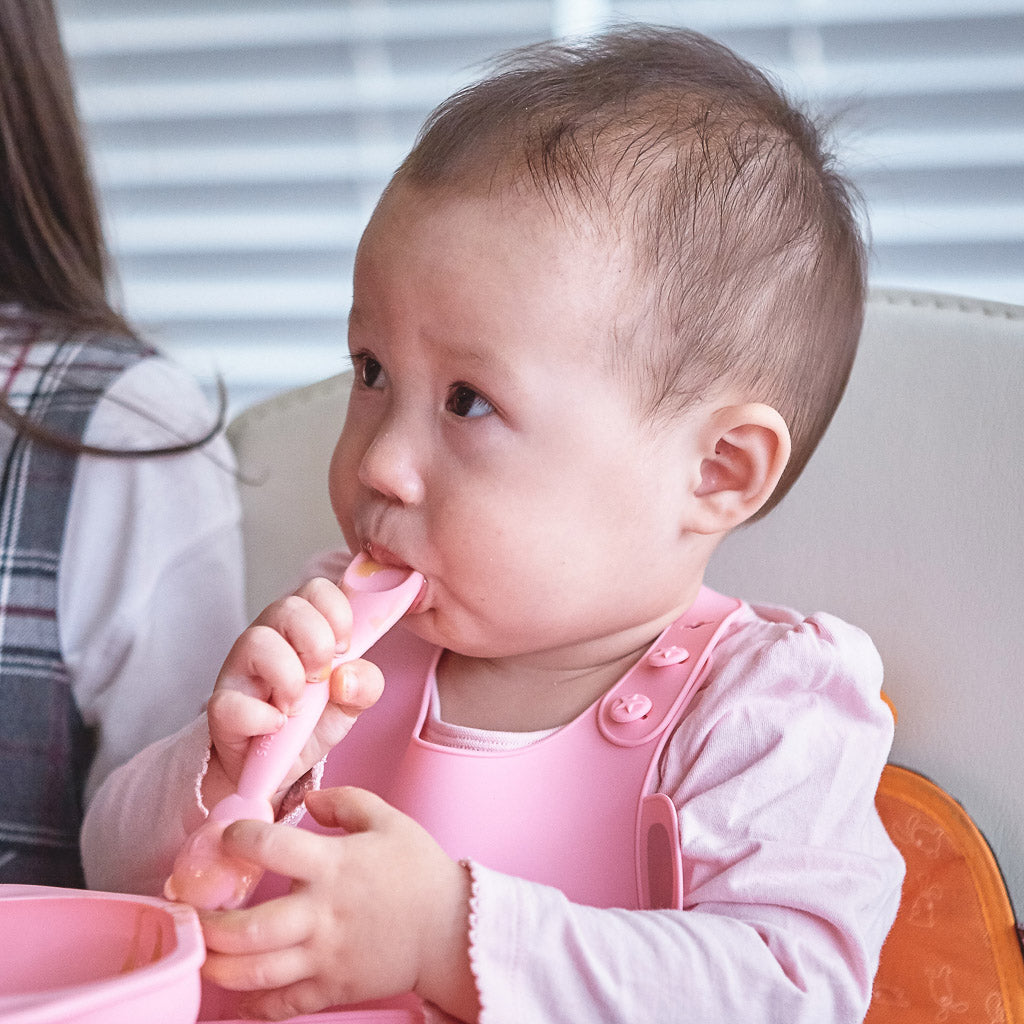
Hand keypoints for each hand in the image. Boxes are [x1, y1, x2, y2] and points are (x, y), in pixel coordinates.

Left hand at [199, 787, 478, 1021]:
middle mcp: (322, 914)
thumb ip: (345, 801)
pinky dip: (251, 1005)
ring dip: (218, 965)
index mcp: (334, 866)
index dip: (239, 837)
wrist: (452, 929)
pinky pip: (280, 1006)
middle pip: (249, 929)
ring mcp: (325, 956)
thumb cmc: (419, 871)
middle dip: (209, 923)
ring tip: (203, 951)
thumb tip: (306, 801)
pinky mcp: (332, 989)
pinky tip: (236, 993)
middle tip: (192, 911)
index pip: (271, 847)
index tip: (226, 835)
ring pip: (256, 973)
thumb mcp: (388, 819)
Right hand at [203, 578, 384, 808]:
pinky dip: (263, 718)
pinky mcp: (221, 707)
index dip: (337, 614)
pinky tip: (277, 726)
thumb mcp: (349, 702)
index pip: (317, 590)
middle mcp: (268, 638)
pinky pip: (231, 702)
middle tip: (320, 678)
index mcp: (301, 628)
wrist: (277, 768)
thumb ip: (365, 684)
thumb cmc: (311, 722)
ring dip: (289, 677)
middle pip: (288, 606)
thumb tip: (348, 676)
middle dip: (316, 644)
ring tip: (297, 705)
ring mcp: (240, 669)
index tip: (344, 649)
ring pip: (257, 641)